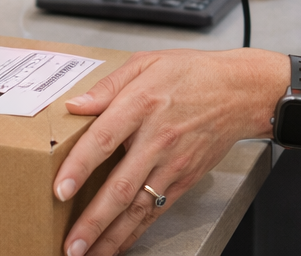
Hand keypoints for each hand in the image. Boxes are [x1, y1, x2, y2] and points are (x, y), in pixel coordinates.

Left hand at [54, 48, 284, 255]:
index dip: (79, 167)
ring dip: (111, 234)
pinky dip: (136, 231)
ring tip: (87, 254)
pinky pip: (157, 211)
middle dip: (93, 219)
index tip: (60, 189)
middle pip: (121, 186)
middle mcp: (157, 139)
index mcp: (142, 105)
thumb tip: (75, 104)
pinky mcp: (185, 179)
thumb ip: (107, 86)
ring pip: (138, 207)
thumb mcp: (145, 63)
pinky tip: (118, 245)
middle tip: (70, 243)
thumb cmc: (191, 73)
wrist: (239, 92)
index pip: (103, 140)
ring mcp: (173, 164)